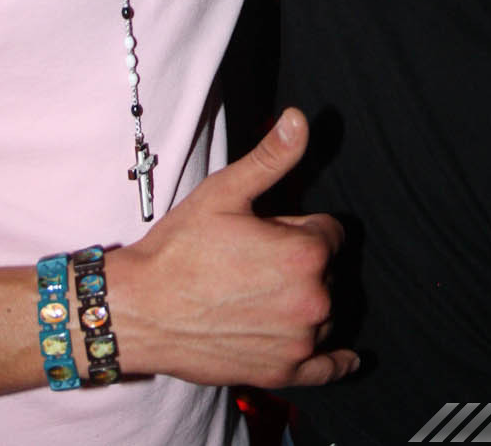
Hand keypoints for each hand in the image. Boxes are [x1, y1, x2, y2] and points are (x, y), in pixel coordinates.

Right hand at [112, 108, 357, 387]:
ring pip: (325, 312)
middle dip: (301, 263)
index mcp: (305, 253)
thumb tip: (300, 119)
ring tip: (261, 293)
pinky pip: (326, 369)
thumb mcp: (225, 191)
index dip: (297, 226)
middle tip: (252, 262)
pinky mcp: (281, 371)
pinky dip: (338, 362)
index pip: (329, 231)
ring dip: (308, 301)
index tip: (265, 232)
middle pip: (328, 271)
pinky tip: (349, 359)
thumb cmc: (180, 248)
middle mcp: (312, 300)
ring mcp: (299, 341)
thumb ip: (272, 157)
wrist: (141, 309)